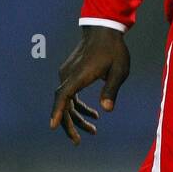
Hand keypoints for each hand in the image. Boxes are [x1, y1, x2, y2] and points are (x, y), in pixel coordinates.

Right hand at [50, 26, 130, 144]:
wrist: (103, 29)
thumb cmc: (114, 50)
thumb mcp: (119, 70)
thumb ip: (111, 89)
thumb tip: (107, 109)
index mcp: (79, 75)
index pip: (64, 95)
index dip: (58, 111)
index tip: (53, 126)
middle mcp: (68, 75)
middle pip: (63, 103)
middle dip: (69, 124)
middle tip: (78, 142)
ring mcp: (67, 74)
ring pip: (66, 101)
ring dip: (76, 117)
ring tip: (92, 131)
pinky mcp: (71, 73)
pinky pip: (71, 94)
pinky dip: (79, 106)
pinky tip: (94, 114)